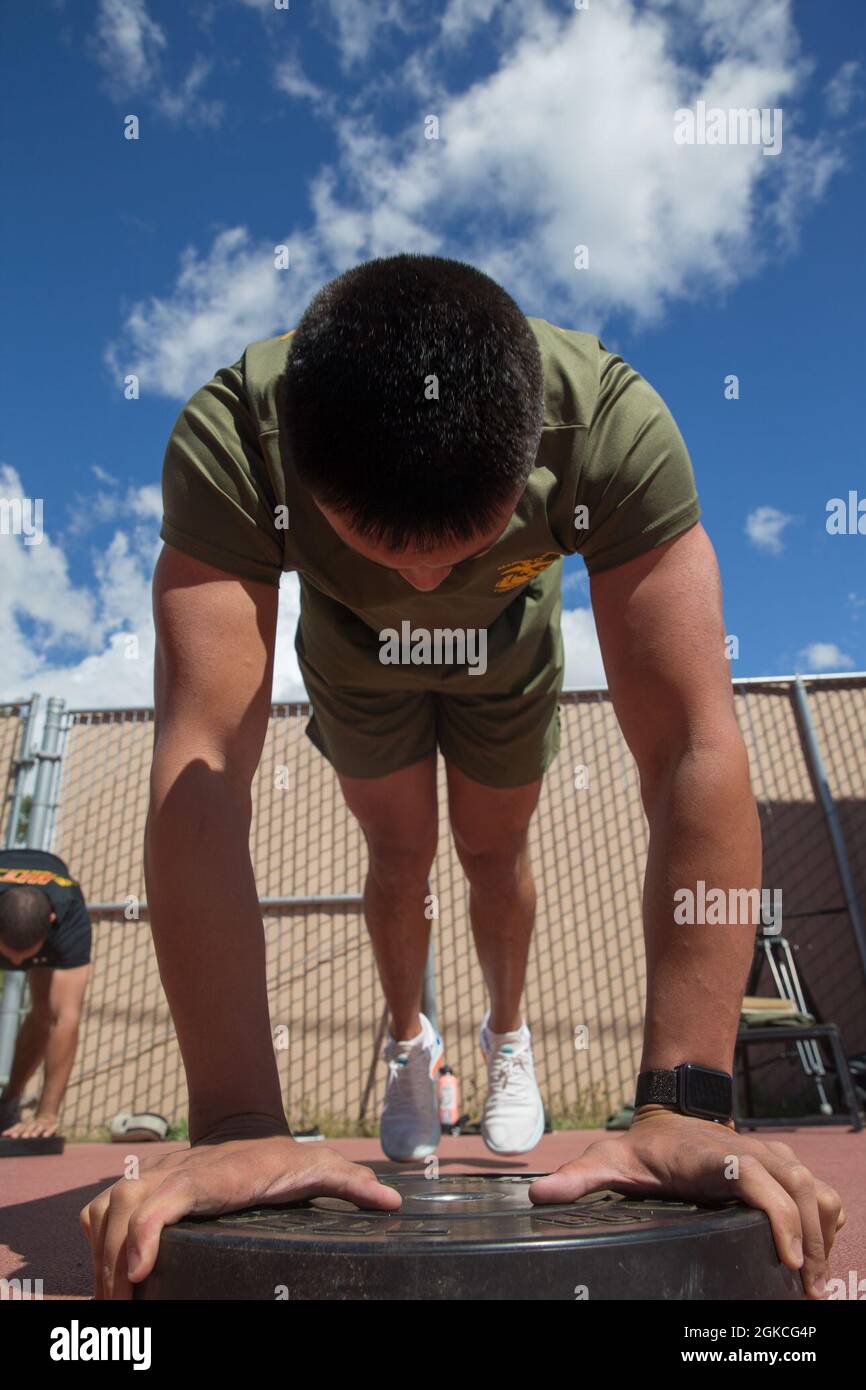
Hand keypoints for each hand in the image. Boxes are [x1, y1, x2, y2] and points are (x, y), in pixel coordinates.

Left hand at [2, 1110, 58, 1137]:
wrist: (48, 1116)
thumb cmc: (33, 1125)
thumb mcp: (24, 1126)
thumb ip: (14, 1129)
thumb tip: (3, 1134)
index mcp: (27, 1123)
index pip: (21, 1126)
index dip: (17, 1131)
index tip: (12, 1136)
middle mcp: (35, 1123)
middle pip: (30, 1127)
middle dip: (26, 1131)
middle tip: (23, 1137)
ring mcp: (44, 1124)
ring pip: (40, 1127)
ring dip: (36, 1131)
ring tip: (33, 1136)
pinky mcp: (53, 1125)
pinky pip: (52, 1128)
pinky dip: (49, 1131)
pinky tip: (45, 1136)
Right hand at [80, 1128, 401, 1298]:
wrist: (251, 1132)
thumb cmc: (282, 1158)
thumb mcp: (317, 1167)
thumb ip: (351, 1182)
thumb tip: (392, 1201)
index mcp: (211, 1174)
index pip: (164, 1195)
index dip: (143, 1232)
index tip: (139, 1274)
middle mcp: (175, 1172)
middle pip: (123, 1208)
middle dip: (113, 1261)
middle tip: (125, 1311)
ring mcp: (154, 1178)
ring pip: (107, 1209)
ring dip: (102, 1258)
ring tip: (116, 1308)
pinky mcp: (142, 1189)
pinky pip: (102, 1210)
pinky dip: (97, 1242)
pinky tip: (109, 1279)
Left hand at [528, 1105, 844, 1299]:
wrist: (671, 1109)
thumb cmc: (644, 1144)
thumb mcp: (607, 1159)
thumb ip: (577, 1179)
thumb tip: (539, 1198)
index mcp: (710, 1155)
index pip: (754, 1176)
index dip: (777, 1214)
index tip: (788, 1256)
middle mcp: (748, 1152)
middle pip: (797, 1188)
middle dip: (808, 1237)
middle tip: (803, 1287)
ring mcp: (770, 1157)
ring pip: (815, 1188)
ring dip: (821, 1232)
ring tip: (812, 1281)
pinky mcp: (782, 1166)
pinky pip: (819, 1190)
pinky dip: (826, 1220)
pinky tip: (817, 1254)